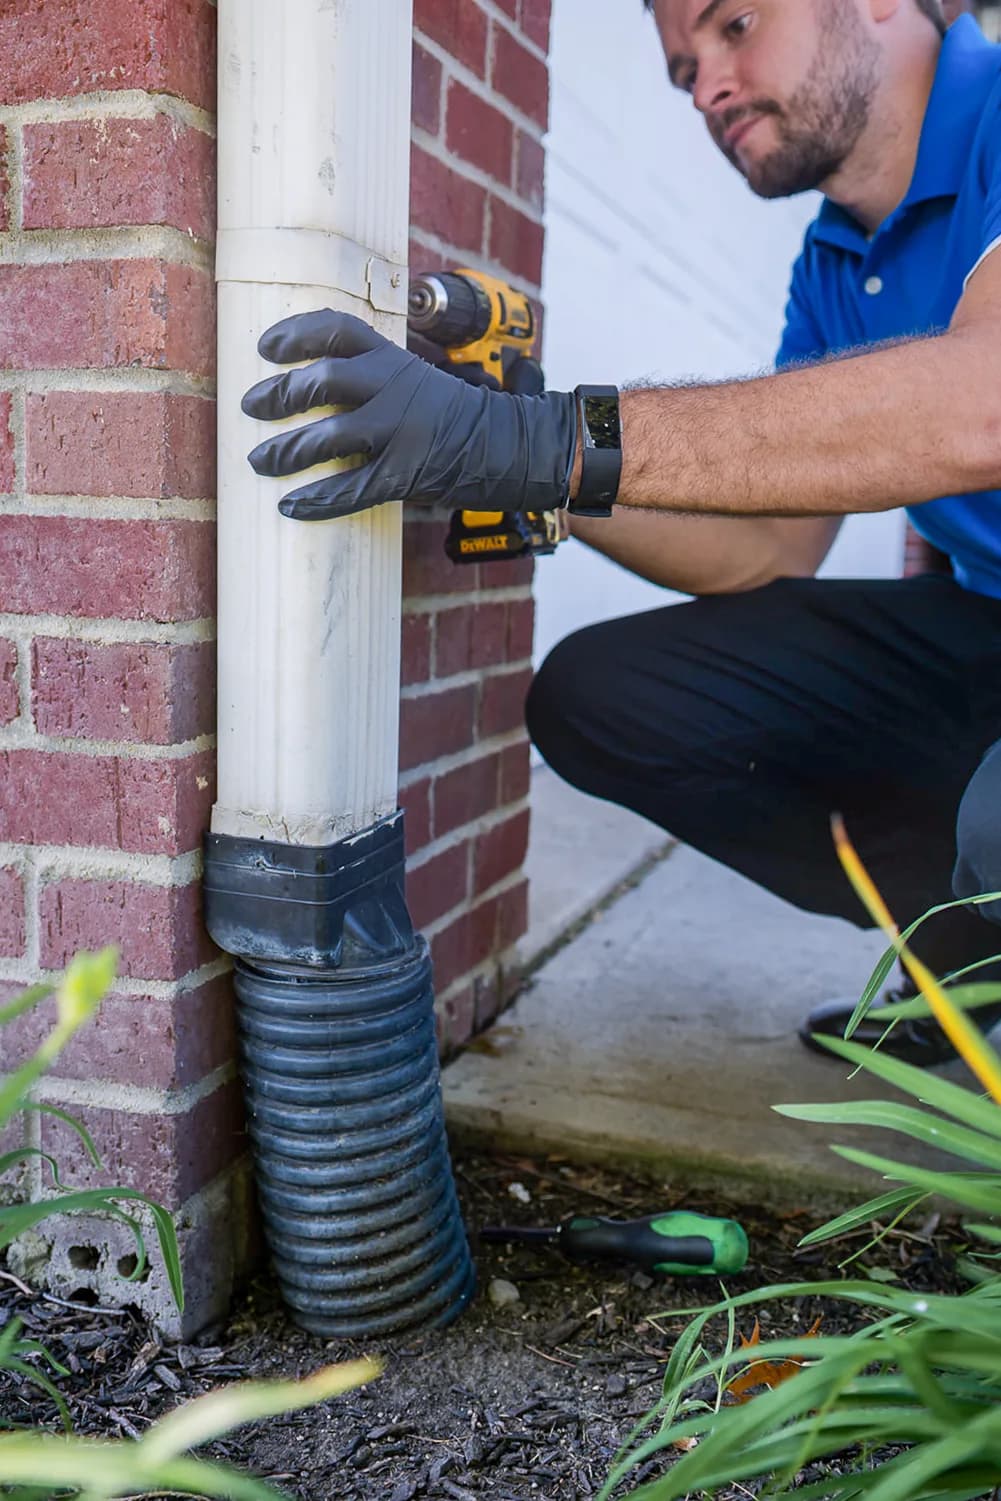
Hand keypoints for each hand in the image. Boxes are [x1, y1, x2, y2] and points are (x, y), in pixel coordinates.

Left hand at [241, 310, 576, 520]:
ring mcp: (401, 430)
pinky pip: (353, 488)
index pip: (337, 330)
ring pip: (331, 436)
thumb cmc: (450, 415)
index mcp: (393, 358)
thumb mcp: (414, 380)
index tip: (265, 347)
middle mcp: (394, 387)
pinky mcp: (407, 473)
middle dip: (279, 393)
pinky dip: (318, 500)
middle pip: (324, 379)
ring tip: (259, 461)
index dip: (296, 333)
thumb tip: (312, 386)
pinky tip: (290, 507)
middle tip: (249, 406)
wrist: (508, 447)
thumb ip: (373, 378)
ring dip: (287, 450)